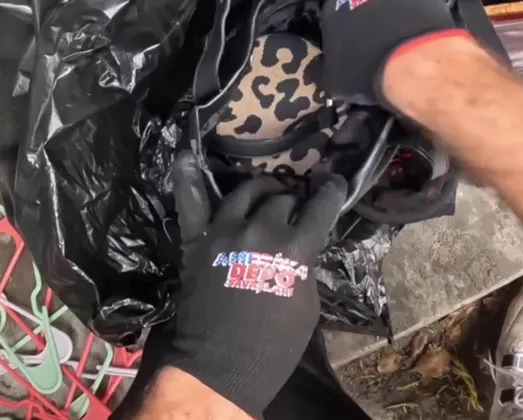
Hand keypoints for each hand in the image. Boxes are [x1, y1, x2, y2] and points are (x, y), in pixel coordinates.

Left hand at [144, 154, 345, 417]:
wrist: (223, 364)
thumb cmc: (275, 343)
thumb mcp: (307, 301)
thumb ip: (304, 263)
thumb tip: (302, 244)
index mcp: (295, 248)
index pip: (320, 206)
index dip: (330, 191)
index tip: (333, 183)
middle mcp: (261, 229)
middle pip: (281, 198)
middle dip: (291, 200)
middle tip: (294, 206)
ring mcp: (224, 230)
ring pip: (245, 192)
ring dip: (259, 190)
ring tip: (264, 193)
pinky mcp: (197, 239)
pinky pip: (190, 201)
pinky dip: (189, 176)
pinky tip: (189, 156)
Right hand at [319, 0, 470, 105]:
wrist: (412, 61)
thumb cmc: (368, 70)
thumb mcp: (336, 81)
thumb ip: (329, 70)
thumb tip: (328, 74)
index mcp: (334, 8)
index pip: (332, 20)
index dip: (341, 38)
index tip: (349, 54)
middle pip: (361, 7)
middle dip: (367, 26)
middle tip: (376, 52)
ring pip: (390, 5)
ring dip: (393, 21)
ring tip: (401, 50)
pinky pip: (416, 7)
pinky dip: (416, 21)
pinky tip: (419, 42)